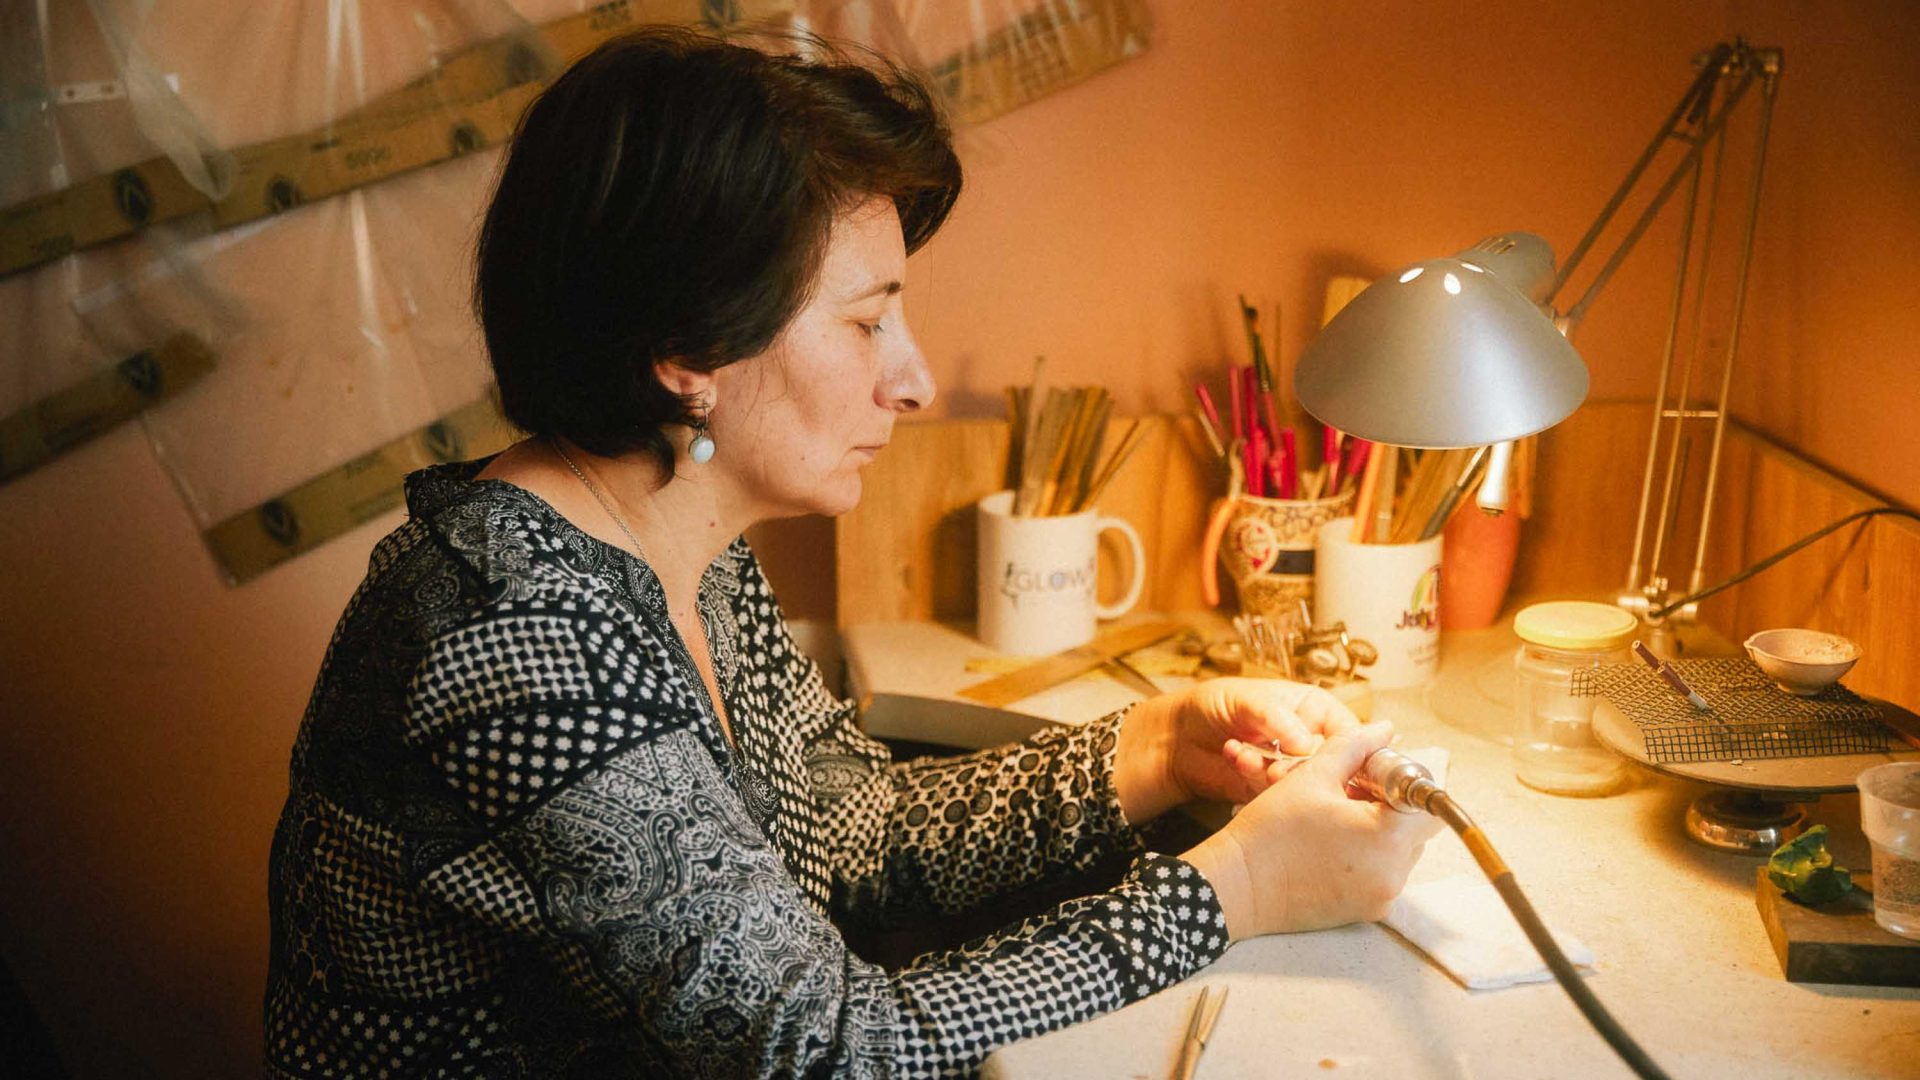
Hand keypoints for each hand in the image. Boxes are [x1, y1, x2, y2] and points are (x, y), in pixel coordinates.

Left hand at [1113, 677, 1362, 825]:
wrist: (1177, 736)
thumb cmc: (1215, 704)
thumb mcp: (1245, 699)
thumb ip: (1277, 718)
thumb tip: (1307, 745)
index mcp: (1317, 710)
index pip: (1351, 733)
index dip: (1351, 750)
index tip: (1337, 764)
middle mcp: (1311, 741)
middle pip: (1334, 766)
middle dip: (1305, 768)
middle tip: (1278, 768)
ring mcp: (1293, 770)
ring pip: (1307, 785)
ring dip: (1276, 775)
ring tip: (1246, 756)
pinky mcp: (1273, 792)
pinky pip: (1279, 797)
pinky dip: (1254, 779)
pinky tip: (1233, 756)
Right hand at [1179, 722, 1441, 939]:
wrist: (1236, 886)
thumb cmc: (1271, 829)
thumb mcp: (1313, 777)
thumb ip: (1355, 747)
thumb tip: (1385, 729)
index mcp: (1386, 836)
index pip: (1427, 804)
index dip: (1402, 783)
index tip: (1372, 777)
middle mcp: (1394, 874)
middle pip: (1416, 830)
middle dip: (1391, 807)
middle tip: (1350, 794)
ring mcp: (1382, 897)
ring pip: (1401, 853)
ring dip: (1380, 833)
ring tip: (1336, 821)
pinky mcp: (1367, 911)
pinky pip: (1383, 875)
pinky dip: (1367, 858)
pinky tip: (1331, 846)